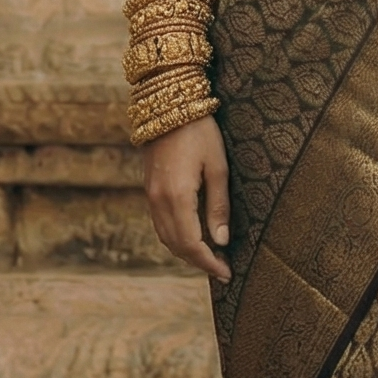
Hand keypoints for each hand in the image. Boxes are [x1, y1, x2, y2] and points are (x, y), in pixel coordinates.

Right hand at [143, 116, 230, 280]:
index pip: (191, 244)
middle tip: (223, 270)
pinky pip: (161, 223)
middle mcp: (158, 200)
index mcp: (176, 196)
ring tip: (211, 258)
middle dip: (199, 262)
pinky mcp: (149, 189)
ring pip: (166, 236)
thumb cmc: (200, 132)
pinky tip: (194, 237)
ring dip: (186, 252)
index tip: (227, 274)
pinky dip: (177, 237)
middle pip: (176, 245)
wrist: (168, 104)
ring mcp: (150, 195)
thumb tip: (221, 241)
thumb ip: (218, 206)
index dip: (209, 263)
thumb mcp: (217, 167)